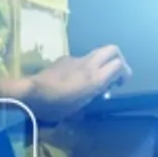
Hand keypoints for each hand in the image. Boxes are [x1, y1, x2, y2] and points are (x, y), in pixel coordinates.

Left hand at [0, 45, 130, 122]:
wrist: (32, 92)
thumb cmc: (56, 105)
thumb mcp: (80, 107)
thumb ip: (94, 95)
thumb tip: (103, 90)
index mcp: (94, 78)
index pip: (119, 64)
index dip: (124, 72)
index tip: (120, 84)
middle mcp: (89, 64)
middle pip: (112, 50)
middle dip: (118, 59)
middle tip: (115, 75)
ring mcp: (77, 59)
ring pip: (97, 53)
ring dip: (101, 63)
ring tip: (94, 80)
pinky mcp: (65, 58)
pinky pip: (82, 59)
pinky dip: (86, 66)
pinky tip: (75, 80)